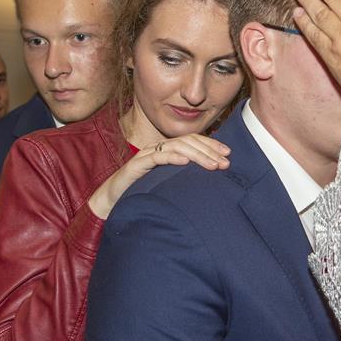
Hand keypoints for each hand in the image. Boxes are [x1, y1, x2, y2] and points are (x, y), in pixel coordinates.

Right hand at [88, 134, 229, 219]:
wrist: (112, 200)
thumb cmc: (141, 192)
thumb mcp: (168, 184)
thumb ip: (184, 178)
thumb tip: (210, 180)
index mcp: (167, 150)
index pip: (193, 141)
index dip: (211, 145)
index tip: (228, 154)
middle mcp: (159, 148)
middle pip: (188, 142)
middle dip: (209, 151)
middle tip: (225, 162)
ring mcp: (148, 155)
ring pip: (176, 147)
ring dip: (197, 155)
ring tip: (212, 165)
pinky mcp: (137, 165)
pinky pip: (157, 157)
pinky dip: (172, 158)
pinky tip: (185, 162)